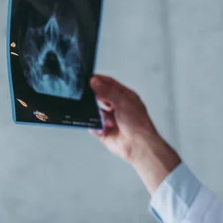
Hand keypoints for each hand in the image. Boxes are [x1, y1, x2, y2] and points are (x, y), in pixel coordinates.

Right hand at [90, 75, 179, 192]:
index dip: (100, 80)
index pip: (110, 84)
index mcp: (125, 97)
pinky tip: (99, 125)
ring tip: (97, 113)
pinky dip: (94, 125)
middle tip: (85, 93)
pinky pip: (93, 126)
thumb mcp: (122, 102)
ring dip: (94, 112)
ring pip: (95, 112)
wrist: (138, 145)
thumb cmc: (137, 123)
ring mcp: (110, 119)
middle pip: (101, 97)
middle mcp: (117, 107)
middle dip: (93, 96)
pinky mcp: (104, 131)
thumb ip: (107, 91)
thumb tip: (95, 81)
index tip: (88, 77)